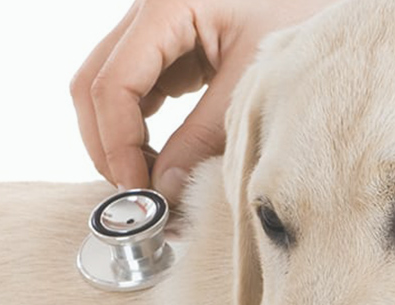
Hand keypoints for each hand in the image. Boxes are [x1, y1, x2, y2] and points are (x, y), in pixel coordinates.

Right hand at [71, 0, 337, 196]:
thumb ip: (203, 136)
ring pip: (107, 87)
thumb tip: (163, 192)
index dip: (116, 146)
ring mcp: (157, 25)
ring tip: (154, 183)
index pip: (111, 84)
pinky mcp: (172, 43)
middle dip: (108, 145)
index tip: (139, 192)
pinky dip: (139, 126)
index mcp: (166, 5)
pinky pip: (136, 87)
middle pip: (93, 84)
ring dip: (119, 138)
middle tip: (139, 196)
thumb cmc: (302, 13)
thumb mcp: (251, 84)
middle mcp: (150, 9)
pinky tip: (165, 159)